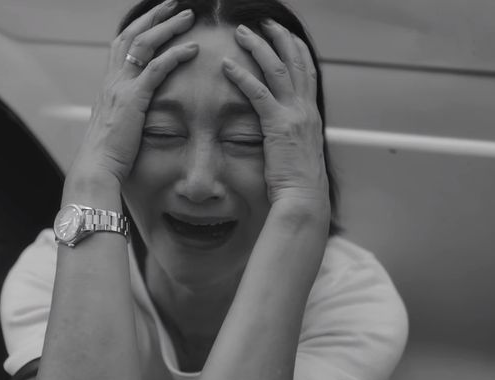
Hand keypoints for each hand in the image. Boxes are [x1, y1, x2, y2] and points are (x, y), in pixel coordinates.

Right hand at [70, 0, 198, 185]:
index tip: (156, 17)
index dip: (139, 27)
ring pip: (144, 44)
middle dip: (153, 16)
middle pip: (132, 35)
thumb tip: (133, 113)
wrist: (96, 168)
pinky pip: (156, 69)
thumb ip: (124, 112)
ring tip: (188, 16)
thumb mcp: (116, 126)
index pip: (122, 45)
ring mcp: (121, 87)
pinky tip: (192, 48)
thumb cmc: (108, 154)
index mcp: (109, 85)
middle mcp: (112, 80)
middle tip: (173, 3)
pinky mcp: (134, 99)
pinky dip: (175, 55)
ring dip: (167, 27)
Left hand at [222, 20, 328, 211]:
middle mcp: (305, 109)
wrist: (304, 200)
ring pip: (277, 69)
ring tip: (242, 32)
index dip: (296, 49)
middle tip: (264, 21)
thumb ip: (291, 136)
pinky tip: (227, 64)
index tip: (285, 34)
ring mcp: (293, 115)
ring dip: (258, 47)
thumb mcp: (298, 153)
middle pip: (294, 61)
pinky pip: (258, 93)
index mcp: (310, 115)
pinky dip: (242, 76)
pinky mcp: (277, 126)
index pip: (307, 71)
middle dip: (279, 37)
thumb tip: (281, 133)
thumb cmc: (298, 184)